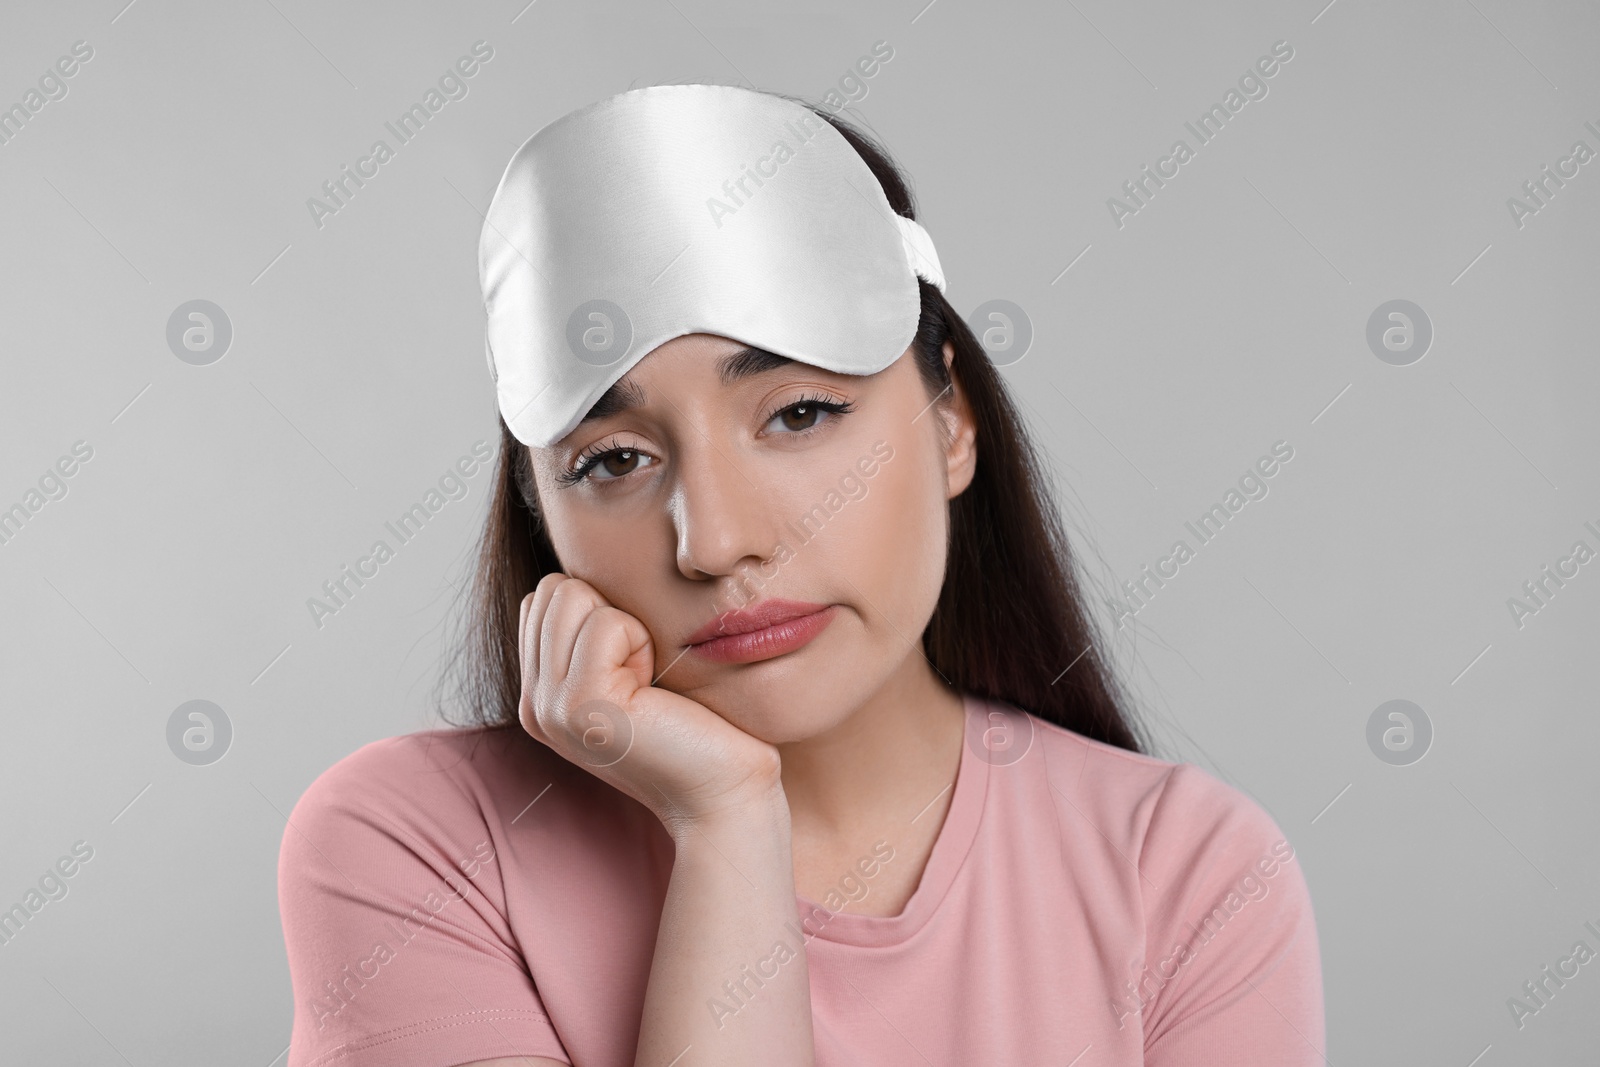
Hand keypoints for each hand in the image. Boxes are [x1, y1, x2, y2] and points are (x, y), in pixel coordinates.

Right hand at [517, 572, 783, 830]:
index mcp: (540, 696)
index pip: (544, 597)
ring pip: (573, 595)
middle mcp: (533, 705)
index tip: (637, 666)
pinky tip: (655, 689)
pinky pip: (605, 622)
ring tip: (649, 682)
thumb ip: (594, 637)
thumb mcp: (633, 675)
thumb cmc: (699, 727)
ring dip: (627, 626)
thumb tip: (586, 567)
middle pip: (552, 589)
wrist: (727, 791)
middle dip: (610, 612)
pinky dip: (641, 641)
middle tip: (646, 674)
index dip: (601, 611)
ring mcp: (549, 708)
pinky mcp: (580, 705)